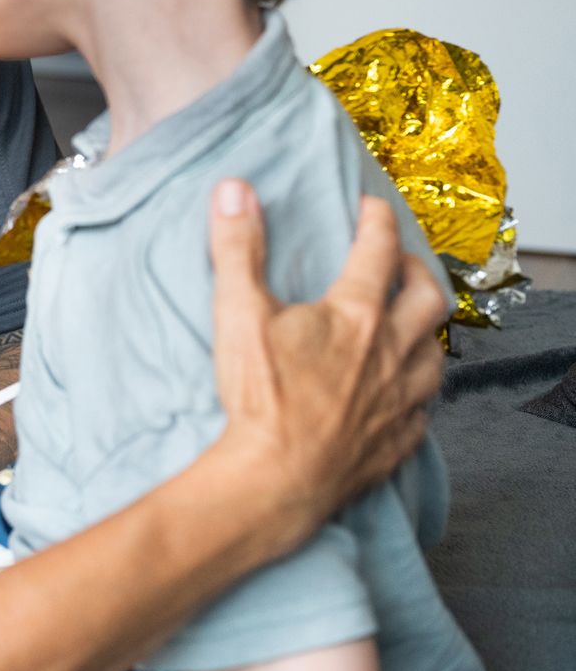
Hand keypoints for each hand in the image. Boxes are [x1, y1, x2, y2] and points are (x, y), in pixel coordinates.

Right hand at [207, 179, 446, 549]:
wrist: (278, 479)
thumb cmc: (262, 397)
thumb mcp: (238, 312)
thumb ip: (238, 248)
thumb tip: (234, 190)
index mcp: (356, 315)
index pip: (379, 251)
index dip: (377, 222)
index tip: (371, 208)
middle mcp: (392, 352)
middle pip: (429, 299)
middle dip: (419, 272)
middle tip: (401, 263)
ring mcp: (402, 399)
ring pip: (437, 355)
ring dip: (426, 333)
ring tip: (408, 326)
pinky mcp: (399, 440)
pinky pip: (424, 410)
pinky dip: (417, 392)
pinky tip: (401, 393)